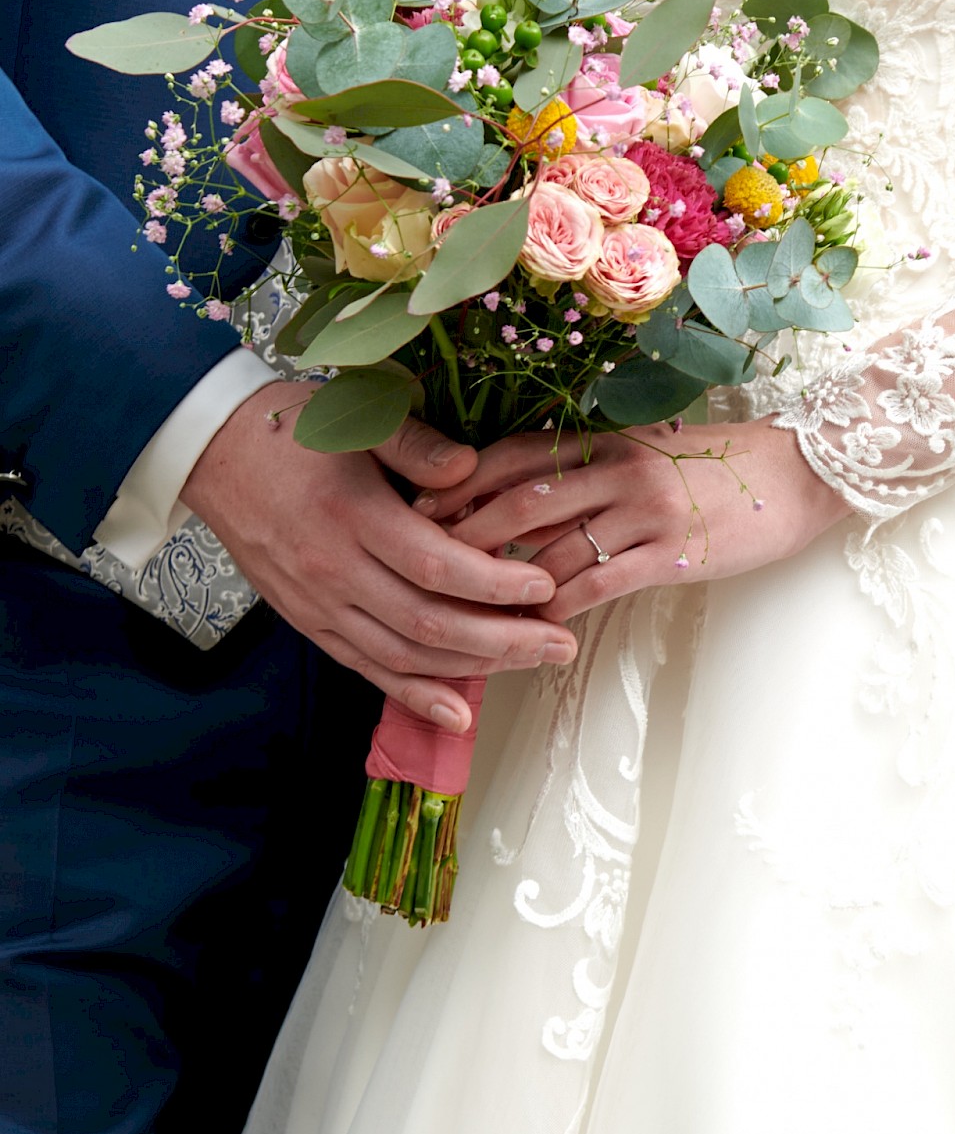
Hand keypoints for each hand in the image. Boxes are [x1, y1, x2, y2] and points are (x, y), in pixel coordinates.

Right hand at [181, 381, 576, 729]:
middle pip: (429, 623)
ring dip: (472, 669)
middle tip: (562, 642)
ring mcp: (317, 603)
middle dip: (504, 640)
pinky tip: (457, 714)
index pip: (437, 567)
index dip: (496, 584)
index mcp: (353, 516)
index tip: (546, 586)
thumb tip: (471, 469)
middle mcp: (334, 570)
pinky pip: (365, 668)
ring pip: (403, 655)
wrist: (214, 453)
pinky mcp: (307, 620)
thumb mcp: (357, 419)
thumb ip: (416, 446)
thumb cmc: (292, 430)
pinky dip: (413, 695)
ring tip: (532, 664)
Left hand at [418, 419, 850, 621]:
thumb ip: (583, 465)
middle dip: (462, 538)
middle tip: (420, 569)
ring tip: (465, 614)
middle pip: (516, 502)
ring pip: (550, 550)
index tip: (415, 512)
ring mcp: (642, 510)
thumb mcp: (641, 449)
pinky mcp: (670, 552)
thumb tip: (514, 493)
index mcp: (600, 437)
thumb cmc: (709, 465)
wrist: (794, 473)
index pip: (510, 454)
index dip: (458, 484)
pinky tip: (532, 632)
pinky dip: (557, 611)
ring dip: (502, 587)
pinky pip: (598, 584)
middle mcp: (613, 467)